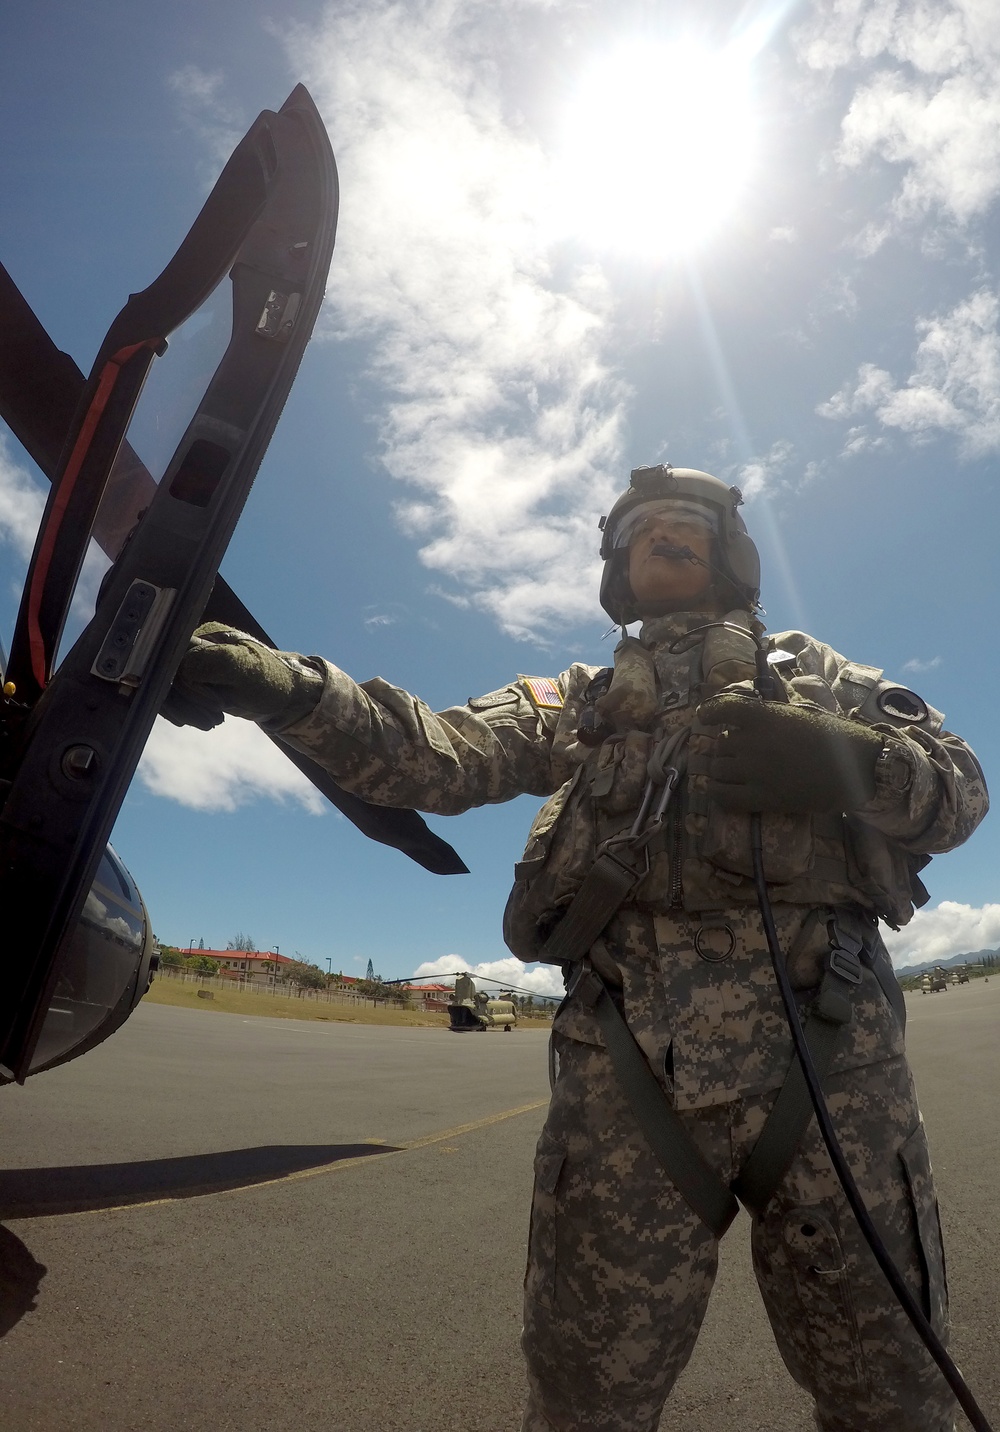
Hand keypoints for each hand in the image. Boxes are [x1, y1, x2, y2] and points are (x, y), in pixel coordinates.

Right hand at [165, 622, 323, 728]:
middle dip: (184, 702)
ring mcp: (195, 665)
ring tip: (212, 723)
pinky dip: (188, 712)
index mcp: (205, 636)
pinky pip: (179, 697)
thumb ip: (215, 662)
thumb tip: (182, 665)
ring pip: (171, 688)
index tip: (204, 702)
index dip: (179, 683)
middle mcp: (196, 647)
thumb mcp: (246, 668)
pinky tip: (205, 722)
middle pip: (168, 673)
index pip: (172, 656)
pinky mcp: (197, 682)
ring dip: (187, 710)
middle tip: (211, 721)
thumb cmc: (271, 679)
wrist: (286, 696)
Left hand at [698, 693, 882, 812]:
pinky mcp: (763, 798)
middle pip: (720, 744)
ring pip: (718, 769)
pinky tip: (725, 789)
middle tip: (738, 749)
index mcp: (764, 716)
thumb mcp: (799, 713)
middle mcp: (754, 742)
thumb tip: (744, 719)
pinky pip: (723, 796)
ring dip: (723, 768)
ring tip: (735, 769)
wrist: (857, 767)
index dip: (709, 712)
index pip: (721, 709)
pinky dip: (719, 792)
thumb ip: (770, 716)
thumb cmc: (834, 736)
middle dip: (726, 746)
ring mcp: (756, 771)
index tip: (705, 715)